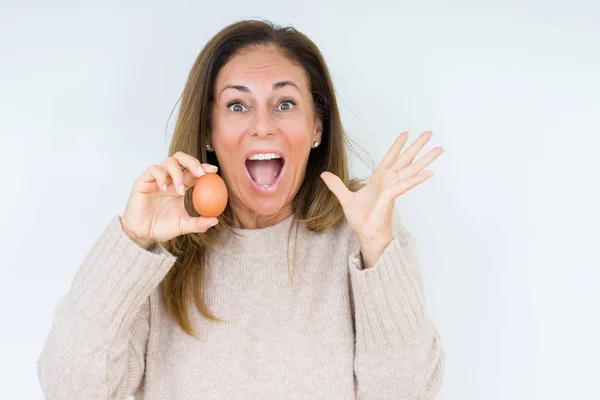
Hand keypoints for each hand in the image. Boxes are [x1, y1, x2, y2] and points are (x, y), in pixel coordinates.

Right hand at [120, 151, 219, 249]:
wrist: (142, 234)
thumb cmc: (162, 228)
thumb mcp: (184, 225)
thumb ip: (199, 223)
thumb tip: (215, 220)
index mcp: (180, 186)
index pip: (193, 171)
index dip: (203, 168)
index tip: (214, 170)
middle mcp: (169, 179)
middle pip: (181, 159)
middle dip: (193, 162)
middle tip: (200, 173)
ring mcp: (156, 179)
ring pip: (169, 161)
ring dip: (178, 173)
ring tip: (180, 190)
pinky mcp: (143, 181)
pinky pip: (153, 170)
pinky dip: (161, 176)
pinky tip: (164, 188)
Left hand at [320, 130, 443, 246]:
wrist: (365, 233)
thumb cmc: (360, 218)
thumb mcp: (345, 198)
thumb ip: (336, 185)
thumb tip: (324, 174)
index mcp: (379, 179)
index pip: (390, 157)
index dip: (397, 145)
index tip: (406, 133)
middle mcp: (388, 180)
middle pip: (405, 158)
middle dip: (417, 145)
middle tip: (430, 133)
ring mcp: (392, 187)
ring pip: (411, 169)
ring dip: (425, 158)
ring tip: (439, 149)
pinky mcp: (392, 196)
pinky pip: (406, 185)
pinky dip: (417, 179)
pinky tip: (430, 172)